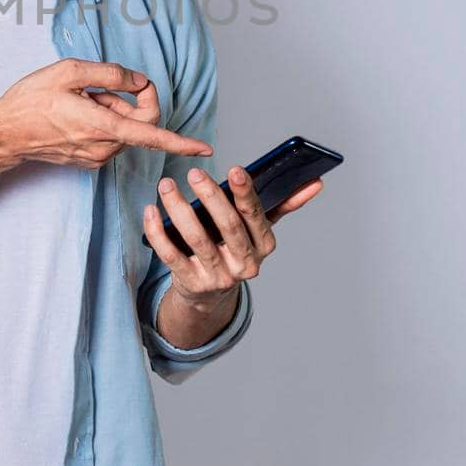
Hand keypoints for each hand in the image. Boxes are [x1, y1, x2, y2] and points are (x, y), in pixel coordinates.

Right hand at [0, 58, 213, 170]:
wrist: (2, 135)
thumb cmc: (30, 101)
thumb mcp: (69, 72)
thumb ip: (111, 74)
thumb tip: (140, 81)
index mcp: (102, 125)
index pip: (152, 135)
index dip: (182, 142)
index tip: (204, 148)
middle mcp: (103, 147)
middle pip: (139, 122)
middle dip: (128, 100)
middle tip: (98, 87)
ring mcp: (96, 157)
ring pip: (123, 128)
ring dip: (111, 109)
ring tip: (80, 100)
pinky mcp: (88, 160)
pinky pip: (109, 136)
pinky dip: (101, 120)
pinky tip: (76, 113)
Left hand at [143, 165, 324, 305]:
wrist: (209, 295)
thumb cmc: (234, 249)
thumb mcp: (259, 230)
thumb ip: (284, 204)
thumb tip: (315, 182)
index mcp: (264, 246)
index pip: (256, 216)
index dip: (246, 193)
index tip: (235, 170)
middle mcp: (244, 264)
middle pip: (228, 227)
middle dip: (211, 196)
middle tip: (194, 173)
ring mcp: (217, 276)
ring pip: (196, 238)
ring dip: (179, 209)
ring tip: (167, 185)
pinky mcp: (190, 283)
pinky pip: (170, 254)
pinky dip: (158, 231)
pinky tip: (150, 210)